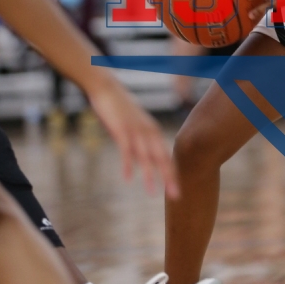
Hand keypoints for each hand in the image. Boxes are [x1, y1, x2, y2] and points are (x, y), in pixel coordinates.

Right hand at [87, 79, 178, 198]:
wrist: (106, 88)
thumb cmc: (119, 109)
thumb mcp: (133, 126)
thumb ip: (138, 142)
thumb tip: (139, 158)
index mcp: (153, 132)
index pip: (165, 156)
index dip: (172, 174)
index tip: (177, 190)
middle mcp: (148, 131)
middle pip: (161, 158)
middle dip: (169, 178)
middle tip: (176, 196)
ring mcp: (135, 130)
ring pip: (146, 156)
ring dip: (150, 175)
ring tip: (152, 193)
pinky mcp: (121, 129)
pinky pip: (126, 149)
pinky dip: (128, 163)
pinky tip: (128, 178)